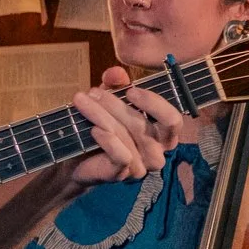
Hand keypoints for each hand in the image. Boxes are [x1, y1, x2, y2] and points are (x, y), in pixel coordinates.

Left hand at [66, 66, 186, 187]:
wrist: (75, 159)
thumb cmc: (100, 126)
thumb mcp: (108, 99)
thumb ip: (115, 84)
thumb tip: (117, 73)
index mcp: (161, 134)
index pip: (173, 120)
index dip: (155, 104)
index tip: (131, 90)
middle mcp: (156, 152)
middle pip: (144, 125)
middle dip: (116, 104)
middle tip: (93, 92)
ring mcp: (140, 166)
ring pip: (128, 137)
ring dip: (103, 116)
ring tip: (82, 102)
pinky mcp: (122, 175)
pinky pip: (122, 156)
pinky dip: (108, 140)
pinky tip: (94, 129)